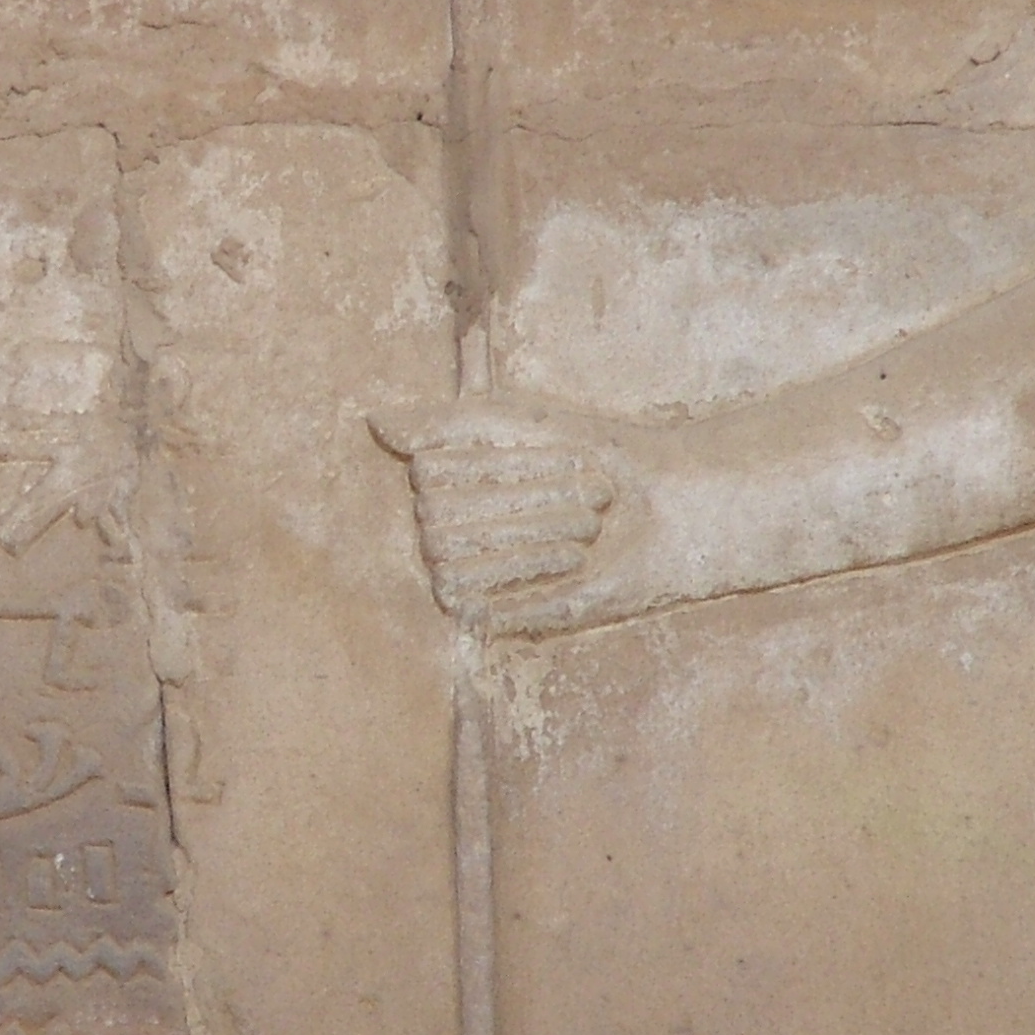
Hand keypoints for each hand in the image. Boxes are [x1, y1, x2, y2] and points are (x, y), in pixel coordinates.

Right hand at [371, 402, 621, 633]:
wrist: (661, 514)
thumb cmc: (591, 454)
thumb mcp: (518, 420)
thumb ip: (443, 424)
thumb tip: (373, 422)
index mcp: (440, 475)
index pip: (428, 470)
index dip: (500, 462)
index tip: (566, 450)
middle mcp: (440, 525)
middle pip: (441, 516)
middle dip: (526, 498)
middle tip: (591, 491)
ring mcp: (460, 570)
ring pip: (451, 558)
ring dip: (534, 533)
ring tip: (589, 523)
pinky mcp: (485, 614)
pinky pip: (473, 600)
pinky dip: (530, 572)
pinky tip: (576, 558)